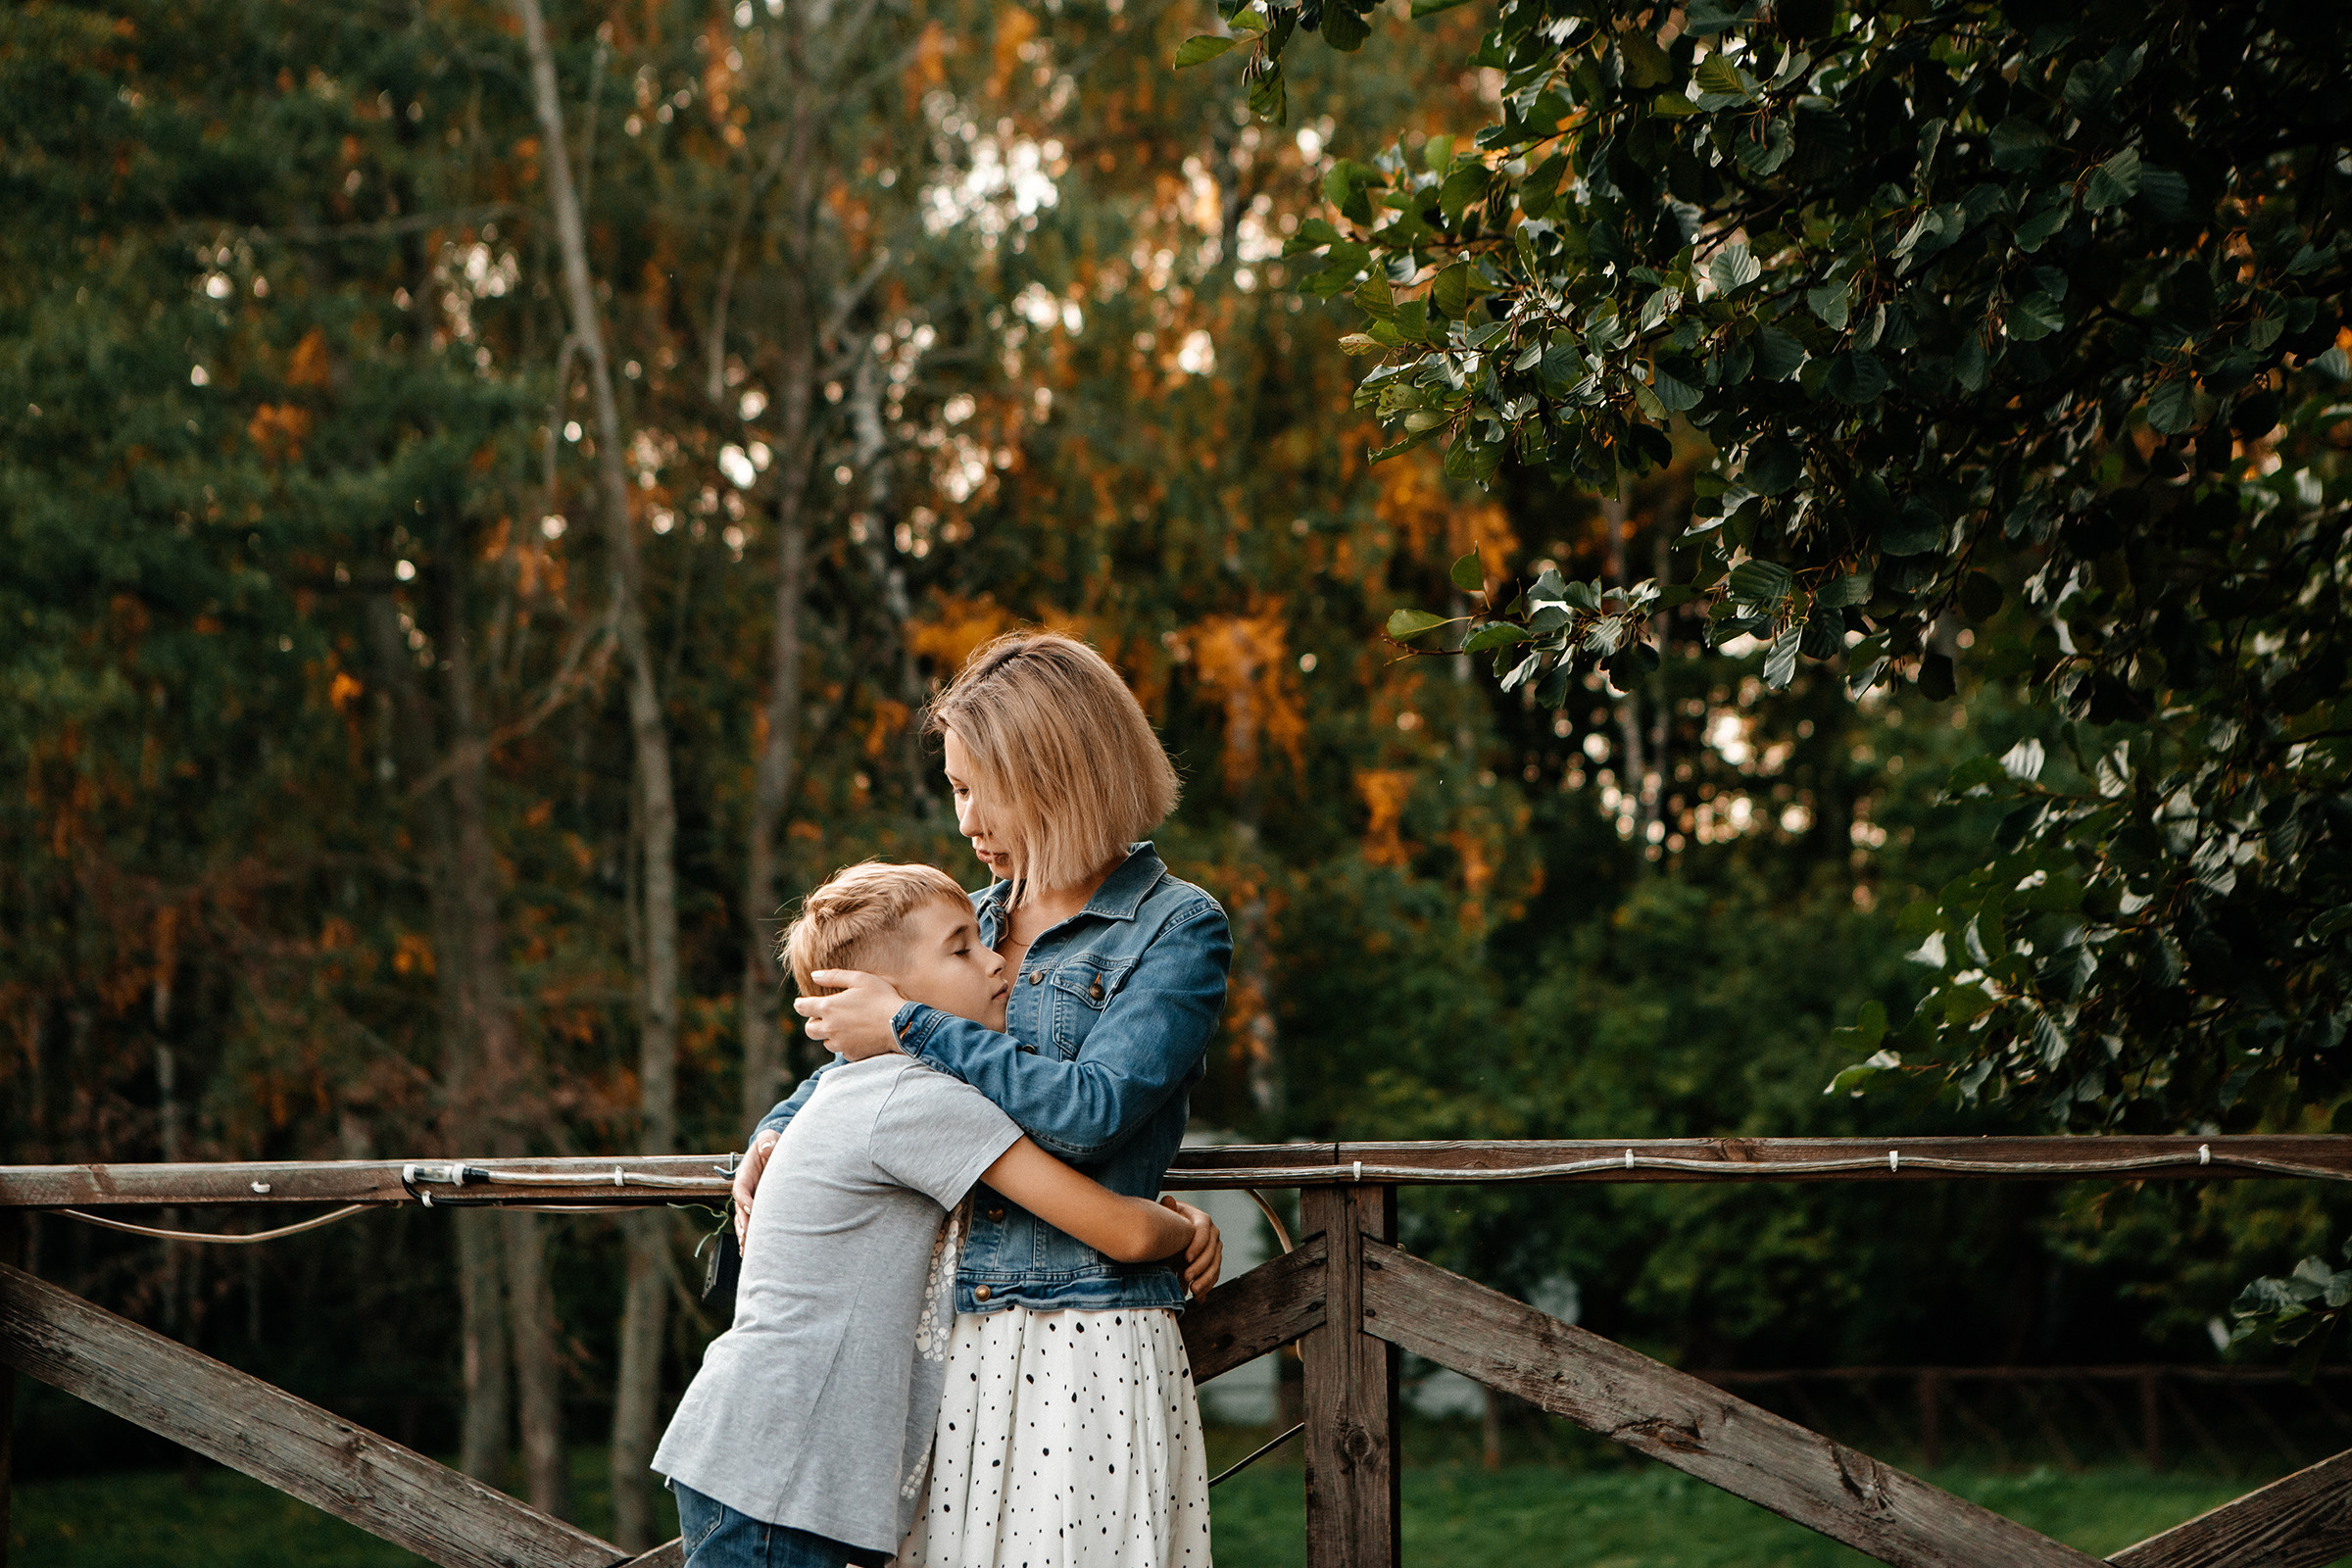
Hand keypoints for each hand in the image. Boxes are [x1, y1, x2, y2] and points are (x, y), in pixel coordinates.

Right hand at [733, 1129, 780, 1246]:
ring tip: (747, 1250)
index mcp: (744, 1175)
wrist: (774, 1153)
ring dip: (746, 1236)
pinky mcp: (759, 1209)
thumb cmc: (771, 1144)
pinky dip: (752, 1237)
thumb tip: (767, 1149)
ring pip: (745, 1221)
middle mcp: (745, 1191)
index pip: (741, 1190)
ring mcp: (751, 1201)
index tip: (752, 1209)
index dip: (745, 1200)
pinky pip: (753, 1224)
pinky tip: (753, 1252)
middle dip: (744, 1225)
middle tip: (747, 1239)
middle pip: (741, 1211)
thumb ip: (767, 1141)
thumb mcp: (769, 1138)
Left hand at [791, 970, 909, 1061]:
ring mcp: (839, 1043)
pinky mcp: (851, 1054)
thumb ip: (834, 976)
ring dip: (830, 1034)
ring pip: (825, 1041)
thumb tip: (813, 975)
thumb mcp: (860, 979)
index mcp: (828, 1007)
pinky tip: (858, 1035)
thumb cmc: (882, 998)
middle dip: (813, 1022)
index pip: (802, 1008)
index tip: (803, 1003)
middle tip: (825, 1016)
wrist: (901, 1025)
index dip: (800, 1004)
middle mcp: (829, 1028)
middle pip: (809, 1029)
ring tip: (845, 1026)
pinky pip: (842, 1050)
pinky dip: (846, 1044)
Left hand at [1162, 1197, 1220, 1298]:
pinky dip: (1206, 1287)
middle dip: (1201, 1266)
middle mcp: (1212, 1234)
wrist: (1170, 1237)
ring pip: (1215, 1266)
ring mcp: (1214, 1250)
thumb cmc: (1168, 1224)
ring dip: (1206, 1280)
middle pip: (1212, 1251)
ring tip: (1194, 1290)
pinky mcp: (1212, 1264)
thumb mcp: (1167, 1217)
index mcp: (1202, 1220)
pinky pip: (1213, 1276)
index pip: (1204, 1231)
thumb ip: (1168, 1211)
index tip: (1187, 1257)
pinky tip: (1198, 1298)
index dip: (1198, 1245)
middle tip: (1188, 1277)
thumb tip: (1168, 1200)